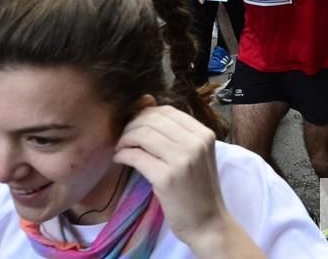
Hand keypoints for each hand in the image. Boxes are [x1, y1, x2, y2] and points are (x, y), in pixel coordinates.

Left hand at [114, 106, 229, 247]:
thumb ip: (178, 134)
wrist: (207, 222)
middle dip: (132, 125)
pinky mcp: (167, 178)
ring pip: (142, 134)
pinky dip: (123, 155)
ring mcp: (182, 160)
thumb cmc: (199, 189)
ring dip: (125, 139)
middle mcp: (196, 143)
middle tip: (123, 137)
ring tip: (121, 148)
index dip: (145, 113)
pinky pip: (136, 156)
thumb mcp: (197, 155)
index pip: (168, 111)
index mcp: (204, 134)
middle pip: (153, 120)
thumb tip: (147, 106)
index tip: (134, 124)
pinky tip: (120, 159)